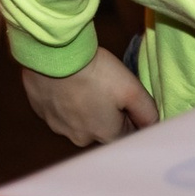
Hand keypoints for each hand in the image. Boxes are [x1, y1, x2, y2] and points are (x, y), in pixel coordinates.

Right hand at [23, 48, 158, 146]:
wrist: (54, 56)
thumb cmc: (98, 74)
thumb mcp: (133, 91)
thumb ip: (147, 113)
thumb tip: (154, 127)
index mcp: (105, 135)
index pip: (127, 134)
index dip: (131, 116)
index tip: (127, 99)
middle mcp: (80, 138)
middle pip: (102, 129)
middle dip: (108, 114)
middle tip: (106, 88)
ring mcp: (57, 126)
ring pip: (79, 121)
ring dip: (85, 108)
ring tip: (86, 85)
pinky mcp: (40, 112)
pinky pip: (59, 110)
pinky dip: (65, 101)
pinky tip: (68, 84)